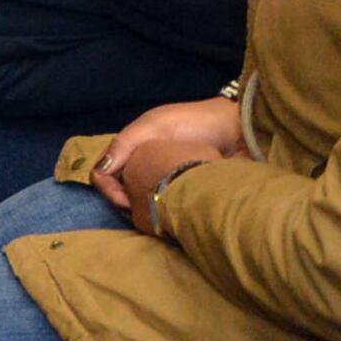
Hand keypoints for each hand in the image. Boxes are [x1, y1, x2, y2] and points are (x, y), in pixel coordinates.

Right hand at [92, 96, 246, 226]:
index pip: (104, 174)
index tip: (126, 201)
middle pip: (121, 191)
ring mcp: (166, 182)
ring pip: (142, 203)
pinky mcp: (186, 196)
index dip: (108, 189)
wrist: (240, 133)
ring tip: (160, 215)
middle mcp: (146, 167)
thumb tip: (101, 172)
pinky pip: (165, 210)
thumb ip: (125, 144)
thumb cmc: (196, 124)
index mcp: (133, 149)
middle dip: (127, 203)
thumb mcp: (155, 126)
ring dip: (145, 210)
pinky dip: (164, 215)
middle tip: (144, 211)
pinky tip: (173, 216)